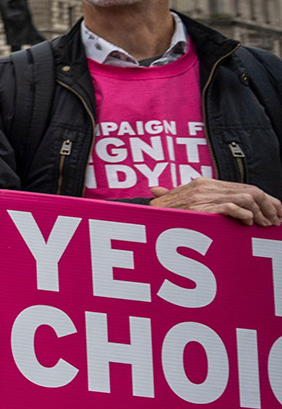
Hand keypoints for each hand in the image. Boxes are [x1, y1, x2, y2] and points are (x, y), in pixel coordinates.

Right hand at [150, 177, 281, 225]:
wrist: (141, 217)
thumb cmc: (158, 213)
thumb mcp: (176, 203)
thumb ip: (185, 198)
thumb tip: (165, 192)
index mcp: (203, 183)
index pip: (243, 187)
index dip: (265, 199)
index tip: (275, 211)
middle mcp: (205, 186)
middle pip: (251, 190)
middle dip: (269, 206)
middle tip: (275, 221)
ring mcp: (203, 196)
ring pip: (247, 197)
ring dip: (260, 213)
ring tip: (264, 225)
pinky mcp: (201, 207)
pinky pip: (233, 207)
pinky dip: (245, 216)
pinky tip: (247, 224)